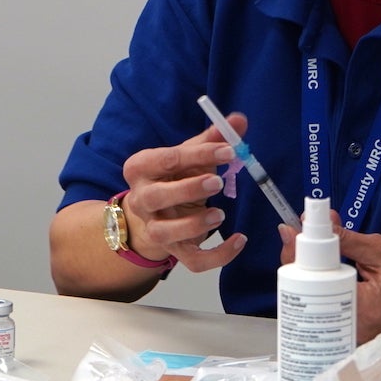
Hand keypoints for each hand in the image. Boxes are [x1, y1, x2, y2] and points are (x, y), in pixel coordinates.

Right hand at [118, 113, 249, 271]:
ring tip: (220, 214)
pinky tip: (239, 240)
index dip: (198, 154)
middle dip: (188, 189)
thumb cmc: (174, 177)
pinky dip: (217, 256)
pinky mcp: (173, 250)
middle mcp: (141, 199)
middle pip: (155, 196)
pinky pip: (192, 260)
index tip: (229, 150)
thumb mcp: (189, 154)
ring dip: (194, 225)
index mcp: (141, 168)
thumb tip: (239, 120)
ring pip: (164, 233)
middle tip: (218, 181)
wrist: (156, 212)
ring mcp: (154, 227)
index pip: (165, 159)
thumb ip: (213, 138)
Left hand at [279, 224, 380, 340]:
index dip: (296, 256)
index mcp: (362, 309)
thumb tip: (318, 221)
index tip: (290, 231)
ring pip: (310, 306)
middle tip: (296, 239)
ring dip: (303, 277)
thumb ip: (347, 238)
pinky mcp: (347, 333)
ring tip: (305, 253)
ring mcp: (348, 336)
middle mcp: (352, 329)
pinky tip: (316, 274)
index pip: (315, 283)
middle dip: (296, 267)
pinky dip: (314, 291)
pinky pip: (321, 312)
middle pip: (305, 298)